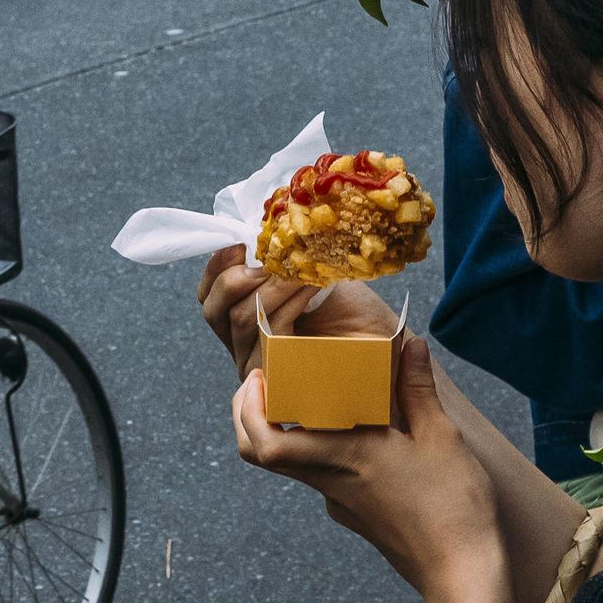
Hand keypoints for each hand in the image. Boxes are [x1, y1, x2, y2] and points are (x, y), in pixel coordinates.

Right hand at [198, 246, 399, 380]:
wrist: (391, 346)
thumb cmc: (357, 314)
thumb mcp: (316, 276)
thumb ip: (287, 259)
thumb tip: (268, 224)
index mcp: (246, 322)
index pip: (210, 297)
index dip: (216, 268)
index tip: (240, 243)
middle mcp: (246, 347)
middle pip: (214, 311)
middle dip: (236, 277)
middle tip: (268, 259)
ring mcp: (262, 367)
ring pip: (243, 320)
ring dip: (272, 286)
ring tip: (300, 267)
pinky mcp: (284, 378)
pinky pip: (272, 335)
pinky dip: (289, 304)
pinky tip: (311, 286)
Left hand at [232, 336, 504, 595]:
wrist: (461, 573)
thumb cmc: (453, 506)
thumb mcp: (441, 437)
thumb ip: (418, 388)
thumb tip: (410, 344)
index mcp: (344, 457)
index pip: (267, 442)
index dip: (248, 410)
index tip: (257, 377)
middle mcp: (330, 482)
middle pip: (263, 454)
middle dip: (251, 416)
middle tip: (266, 381)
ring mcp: (340, 502)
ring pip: (294, 464)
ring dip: (288, 429)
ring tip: (315, 395)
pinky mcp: (355, 513)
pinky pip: (324, 474)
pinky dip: (323, 447)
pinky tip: (359, 429)